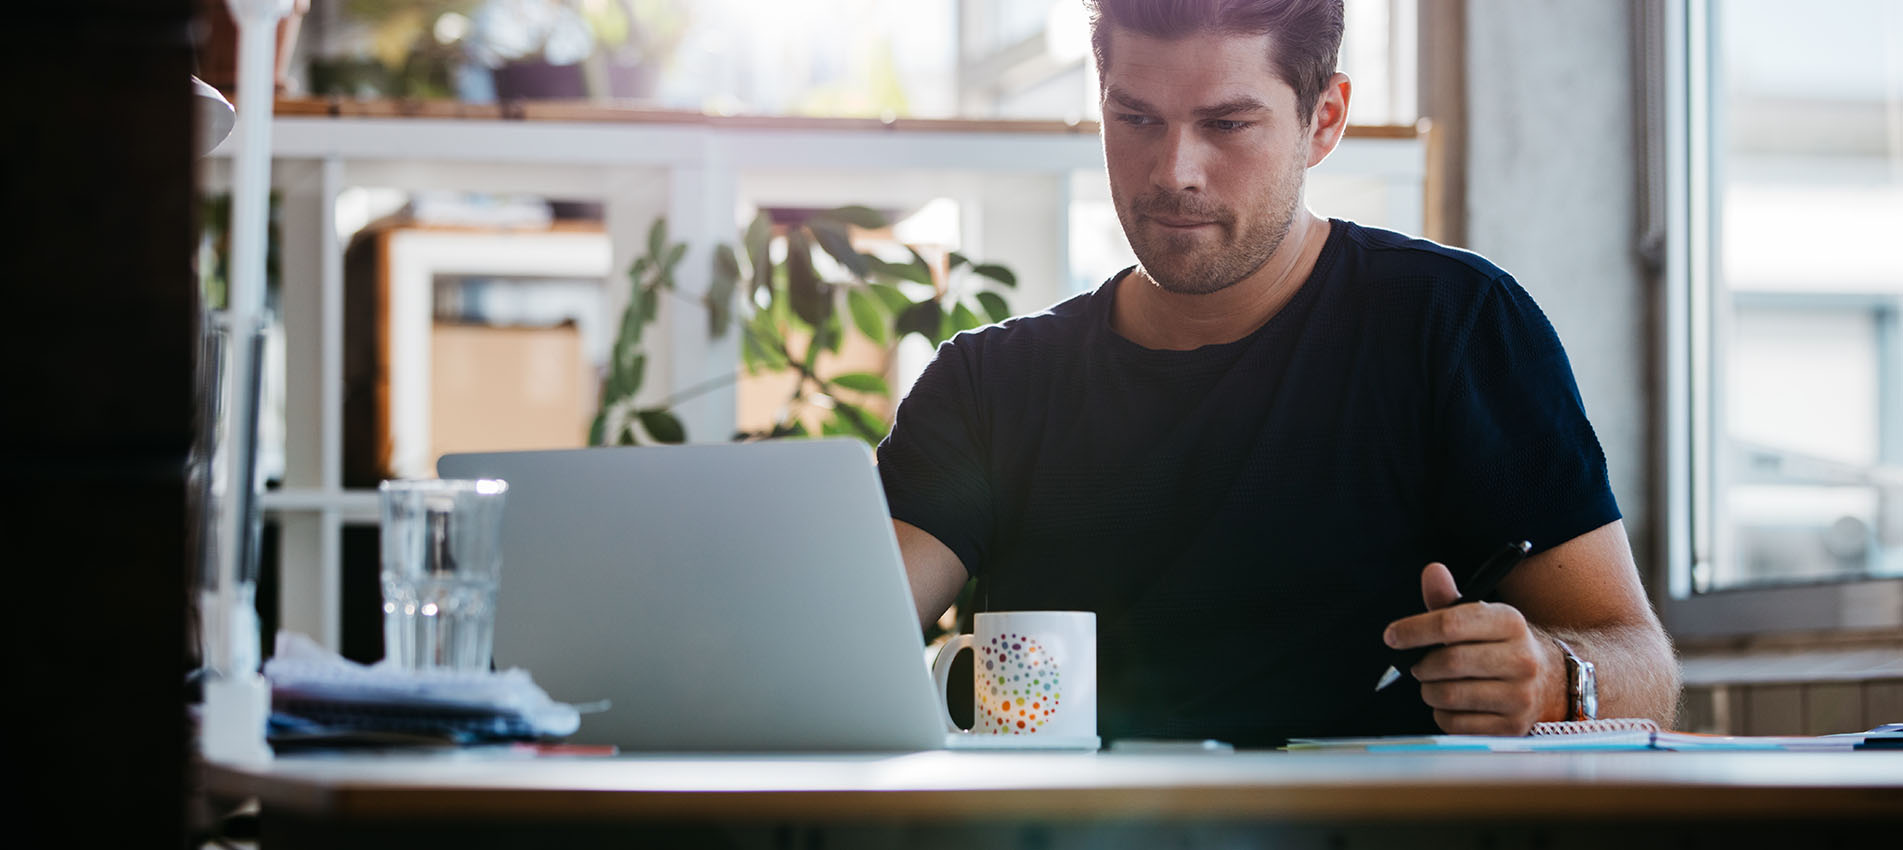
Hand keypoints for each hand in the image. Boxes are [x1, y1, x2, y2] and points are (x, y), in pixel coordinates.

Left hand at [1383, 562, 1562, 734]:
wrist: (1547, 681)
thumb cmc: (1498, 645)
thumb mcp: (1479, 616)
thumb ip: (1449, 598)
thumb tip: (1432, 571)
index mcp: (1510, 623)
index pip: (1450, 624)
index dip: (1413, 630)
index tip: (1392, 636)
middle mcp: (1521, 659)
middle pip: (1447, 662)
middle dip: (1421, 664)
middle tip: (1418, 664)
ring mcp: (1520, 697)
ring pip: (1448, 695)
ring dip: (1429, 690)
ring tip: (1435, 682)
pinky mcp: (1512, 727)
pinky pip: (1455, 724)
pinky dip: (1442, 714)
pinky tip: (1452, 703)